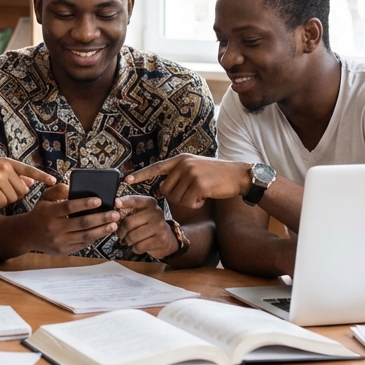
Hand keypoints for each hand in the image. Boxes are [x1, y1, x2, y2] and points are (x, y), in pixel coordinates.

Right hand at [0, 158, 54, 208]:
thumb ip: (14, 174)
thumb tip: (31, 182)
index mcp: (9, 162)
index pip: (29, 169)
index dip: (42, 176)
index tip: (54, 181)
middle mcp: (5, 168)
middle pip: (22, 190)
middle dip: (15, 193)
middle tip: (2, 189)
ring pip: (13, 197)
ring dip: (5, 199)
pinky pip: (3, 202)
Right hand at [23, 183, 120, 254]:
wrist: (28, 235)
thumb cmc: (41, 213)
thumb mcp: (44, 198)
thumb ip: (57, 190)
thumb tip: (70, 187)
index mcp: (50, 212)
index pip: (69, 207)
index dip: (85, 204)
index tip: (99, 200)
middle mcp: (55, 228)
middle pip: (81, 223)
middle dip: (101, 218)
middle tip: (115, 214)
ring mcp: (59, 241)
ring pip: (85, 236)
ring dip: (102, 230)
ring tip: (114, 224)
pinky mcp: (64, 251)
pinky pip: (82, 244)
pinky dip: (94, 238)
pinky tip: (103, 232)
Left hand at [114, 195, 178, 258]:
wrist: (167, 237)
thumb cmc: (148, 223)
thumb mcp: (142, 212)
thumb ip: (129, 208)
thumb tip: (113, 209)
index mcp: (150, 203)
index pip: (135, 200)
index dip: (124, 202)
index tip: (116, 203)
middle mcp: (155, 213)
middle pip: (128, 222)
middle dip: (121, 230)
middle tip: (121, 233)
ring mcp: (159, 227)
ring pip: (132, 237)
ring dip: (128, 240)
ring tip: (131, 239)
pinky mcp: (159, 240)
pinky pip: (139, 246)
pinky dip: (135, 248)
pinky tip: (138, 245)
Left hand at [124, 156, 249, 208]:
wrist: (238, 176)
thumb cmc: (216, 176)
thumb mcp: (195, 168)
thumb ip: (179, 174)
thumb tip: (161, 189)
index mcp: (180, 159)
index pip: (156, 167)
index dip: (141, 175)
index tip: (127, 180)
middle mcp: (183, 164)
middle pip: (165, 190)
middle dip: (176, 197)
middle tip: (192, 194)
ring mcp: (191, 173)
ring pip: (175, 198)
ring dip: (188, 202)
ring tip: (201, 194)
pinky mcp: (199, 184)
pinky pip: (188, 202)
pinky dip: (196, 204)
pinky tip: (205, 197)